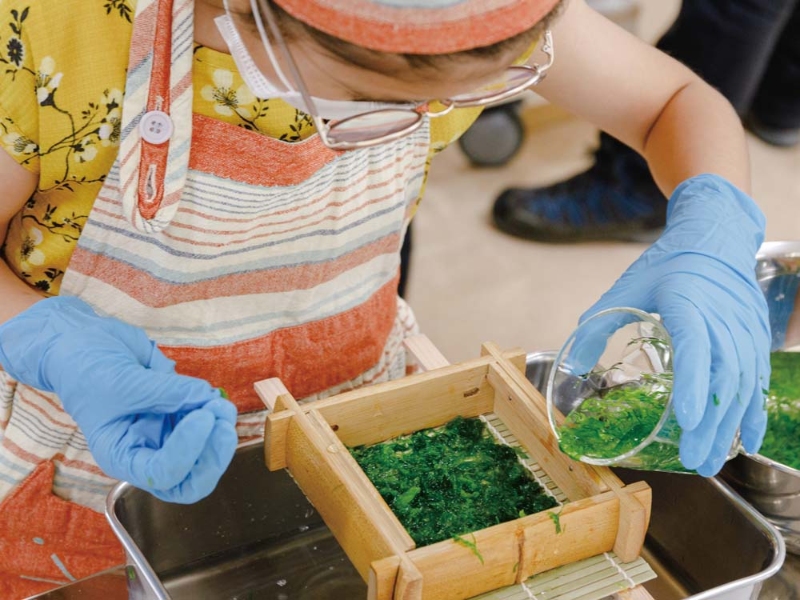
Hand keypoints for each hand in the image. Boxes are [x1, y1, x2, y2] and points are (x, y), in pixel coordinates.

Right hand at [0, 296, 237, 501]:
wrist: (87, 344)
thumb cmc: (89, 370)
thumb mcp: (122, 382)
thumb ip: (166, 392)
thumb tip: (207, 398)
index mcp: (122, 457)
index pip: (161, 474)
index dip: (187, 452)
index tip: (202, 417)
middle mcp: (147, 452)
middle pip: (190, 478)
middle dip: (212, 456)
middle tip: (223, 423)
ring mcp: (167, 434)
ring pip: (205, 453)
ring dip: (220, 432)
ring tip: (221, 404)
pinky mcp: (180, 414)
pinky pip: (207, 425)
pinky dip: (216, 414)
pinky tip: (214, 396)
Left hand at [577, 174, 769, 475]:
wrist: (714, 239)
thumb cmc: (667, 264)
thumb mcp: (627, 287)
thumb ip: (598, 324)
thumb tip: (576, 364)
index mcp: (689, 303)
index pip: (695, 346)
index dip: (694, 384)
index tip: (689, 419)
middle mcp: (723, 319)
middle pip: (723, 376)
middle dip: (711, 423)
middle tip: (695, 460)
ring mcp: (744, 329)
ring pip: (743, 384)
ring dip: (730, 426)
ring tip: (711, 460)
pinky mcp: (755, 337)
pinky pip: (759, 378)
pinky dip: (754, 410)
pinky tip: (748, 439)